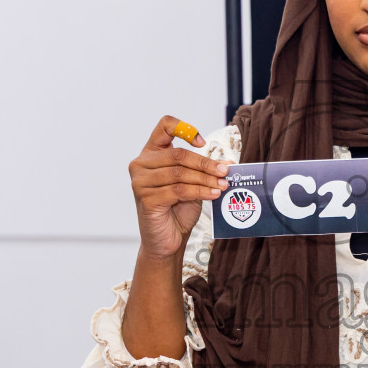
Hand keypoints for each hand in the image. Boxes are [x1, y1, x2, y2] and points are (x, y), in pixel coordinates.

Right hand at [128, 116, 229, 260]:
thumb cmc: (177, 210)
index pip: (163, 127)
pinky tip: (213, 194)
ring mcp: (140, 182)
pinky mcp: (146, 199)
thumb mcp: (191, 183)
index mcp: (150, 154)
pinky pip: (179, 190)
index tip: (202, 143)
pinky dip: (200, 191)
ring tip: (223, 185)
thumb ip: (202, 169)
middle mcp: (141, 165)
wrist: (167, 240)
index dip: (185, 129)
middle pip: (178, 154)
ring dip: (206, 178)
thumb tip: (227, 163)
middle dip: (205, 163)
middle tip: (226, 171)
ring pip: (180, 173)